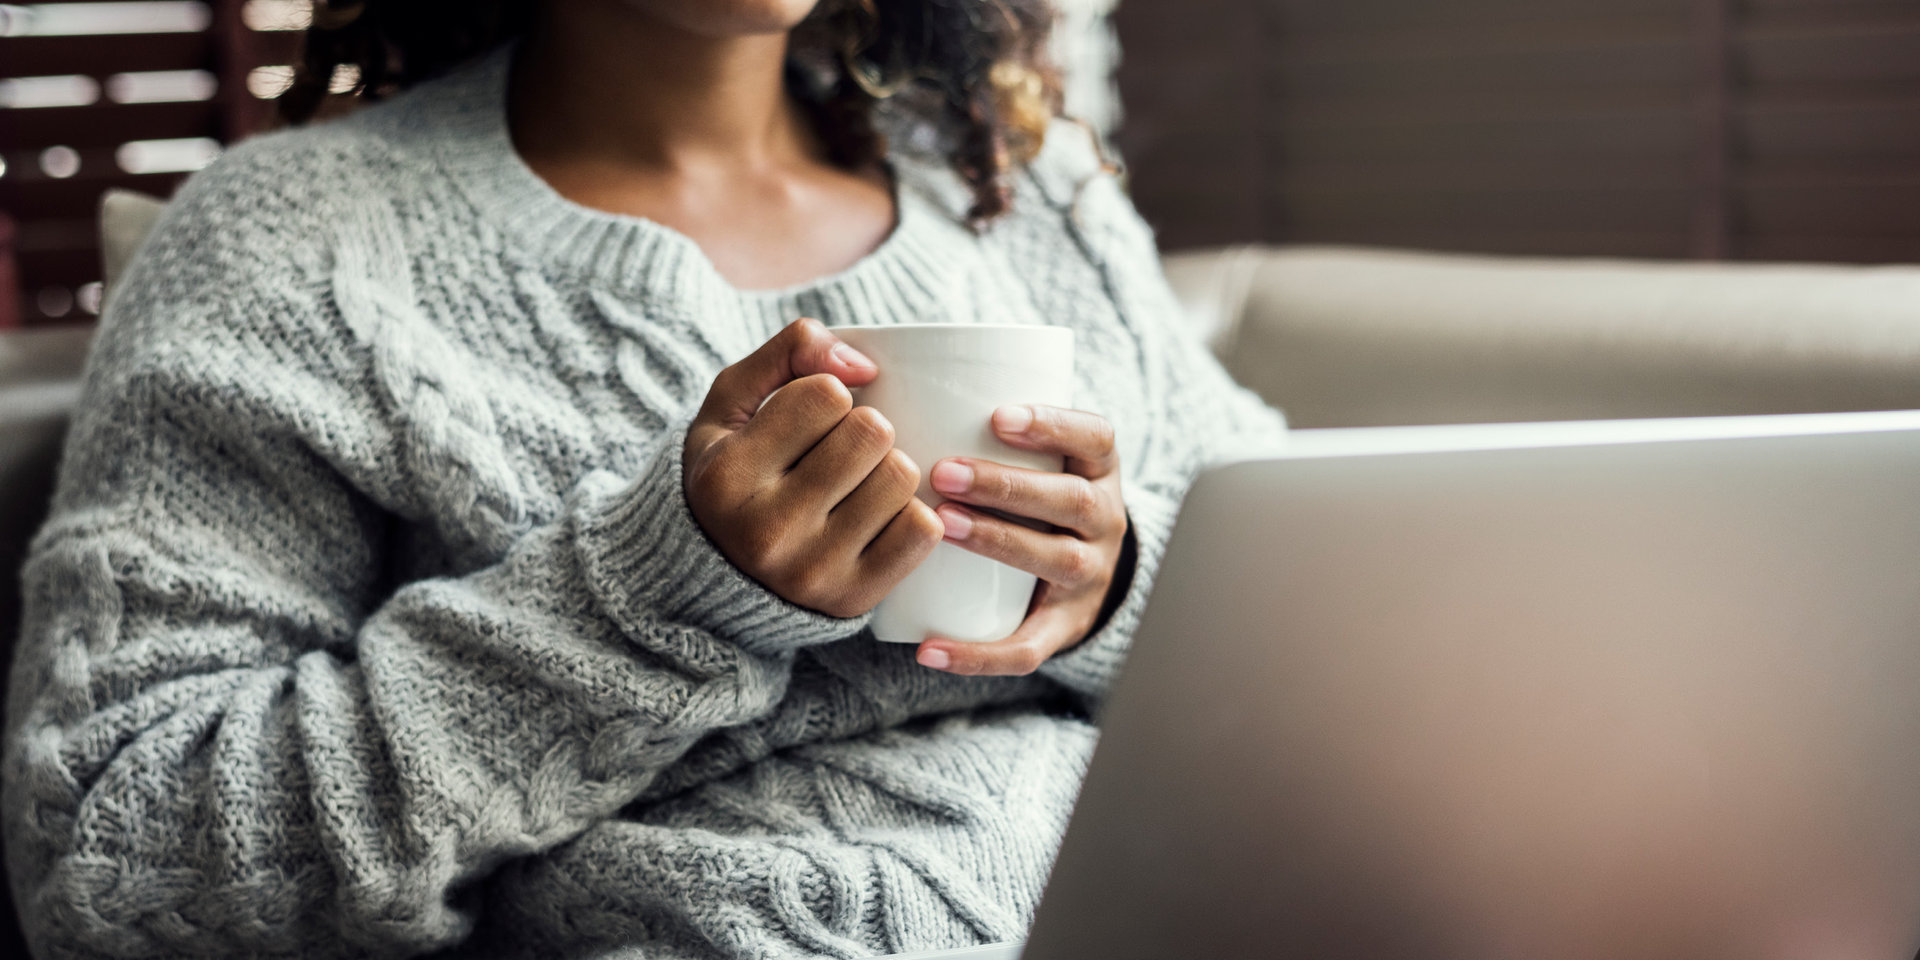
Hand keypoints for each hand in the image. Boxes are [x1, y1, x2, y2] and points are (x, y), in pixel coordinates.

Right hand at [684, 319, 945, 617]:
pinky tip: (879, 516)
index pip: (825, 395)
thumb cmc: (737, 471)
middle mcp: (766, 530)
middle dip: (865, 428)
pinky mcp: (854, 597)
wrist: (723, 577)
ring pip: (901, 476)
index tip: (810, 420)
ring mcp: (812, 570)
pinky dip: (911, 512)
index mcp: (726, 476)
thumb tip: (864, 366)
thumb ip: (790, 351)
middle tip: (841, 450)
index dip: (828, 394)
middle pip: (872, 432)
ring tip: (858, 483)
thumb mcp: (733, 403)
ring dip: (889, 468)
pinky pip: (924, 528)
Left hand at [915, 405, 1129, 674]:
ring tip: (941, 527)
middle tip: (943, 473)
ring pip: (1057, 561)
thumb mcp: (1036, 451)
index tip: (998, 415)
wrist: (1084, 570)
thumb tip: (879, 366)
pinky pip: (1028, 647)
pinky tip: (929, 649)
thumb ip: (981, 414)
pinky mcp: (1064, 627)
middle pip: (1072, 499)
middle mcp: (1104, 519)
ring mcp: (1090, 575)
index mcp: (1098, 467)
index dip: (1053, 424)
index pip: (1095, 436)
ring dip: (999, 541)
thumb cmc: (1032, 490)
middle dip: (1008, 486)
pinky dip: (979, 653)